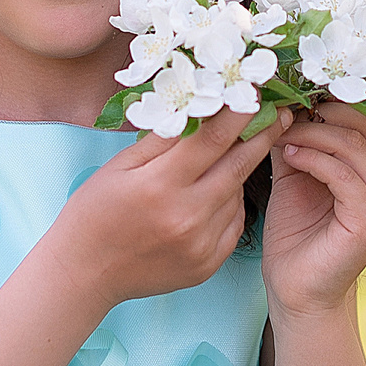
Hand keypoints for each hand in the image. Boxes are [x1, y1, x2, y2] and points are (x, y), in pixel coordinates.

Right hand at [55, 104, 291, 306]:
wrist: (84, 273)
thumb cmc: (94, 212)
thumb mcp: (119, 165)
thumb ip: (164, 138)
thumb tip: (202, 107)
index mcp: (160, 185)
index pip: (213, 139)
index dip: (239, 112)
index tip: (256, 92)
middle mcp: (186, 216)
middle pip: (238, 165)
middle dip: (263, 135)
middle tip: (281, 114)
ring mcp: (200, 244)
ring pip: (237, 194)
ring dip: (241, 170)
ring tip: (235, 154)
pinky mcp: (207, 264)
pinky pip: (234, 223)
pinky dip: (231, 203)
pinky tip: (217, 192)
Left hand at [260, 98, 365, 319]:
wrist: (296, 290)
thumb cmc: (296, 233)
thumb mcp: (295, 172)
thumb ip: (297, 136)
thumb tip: (282, 96)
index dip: (344, 93)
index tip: (304, 87)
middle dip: (326, 108)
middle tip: (290, 109)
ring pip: (358, 144)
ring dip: (315, 133)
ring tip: (284, 135)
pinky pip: (345, 174)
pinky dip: (314, 159)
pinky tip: (290, 157)